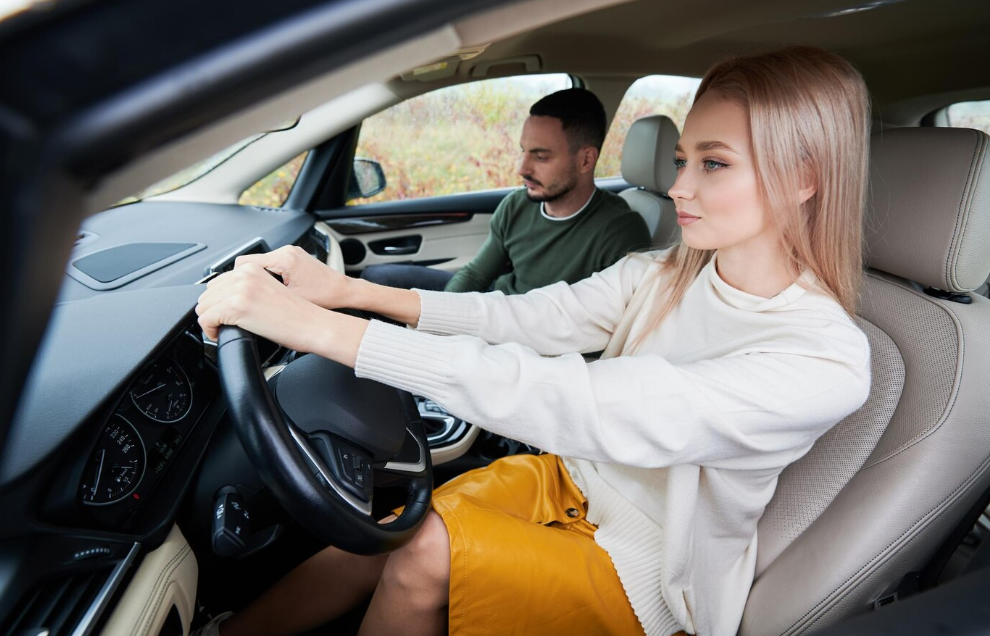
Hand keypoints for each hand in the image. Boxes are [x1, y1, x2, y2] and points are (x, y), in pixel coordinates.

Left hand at [196, 263, 332, 352]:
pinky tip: (220, 334)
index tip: (223, 312)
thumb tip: (228, 298)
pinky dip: (209, 330)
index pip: (217, 281)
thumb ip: (249, 287)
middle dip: (212, 310)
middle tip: (223, 323)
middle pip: (207, 293)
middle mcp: (244, 275)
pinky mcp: (236, 307)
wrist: (314, 324)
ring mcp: (240, 289)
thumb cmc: (299, 313)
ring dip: (210, 320)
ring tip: (222, 328)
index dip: (218, 300)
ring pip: (203, 306)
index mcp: (252, 269)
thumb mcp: (271, 290)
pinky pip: (205, 319)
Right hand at [234, 245, 351, 308]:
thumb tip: (246, 299)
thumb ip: (266, 295)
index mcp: (283, 258)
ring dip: (260, 278)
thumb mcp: (290, 300)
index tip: (236, 292)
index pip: (244, 262)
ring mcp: (290, 252)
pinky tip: (276, 289)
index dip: (237, 279)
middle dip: (248, 279)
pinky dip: (270, 275)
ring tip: (266, 293)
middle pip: (251, 262)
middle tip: (249, 295)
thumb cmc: (324, 296)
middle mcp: (286, 250)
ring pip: (262, 263)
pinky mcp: (294, 256)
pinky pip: (273, 263)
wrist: (343, 291)